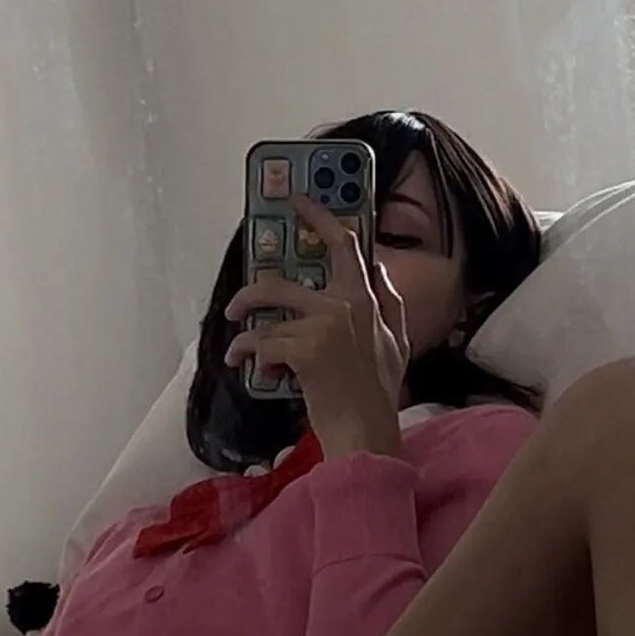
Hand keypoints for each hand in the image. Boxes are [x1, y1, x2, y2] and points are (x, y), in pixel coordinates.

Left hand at [224, 194, 408, 459]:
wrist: (366, 433)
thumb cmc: (378, 394)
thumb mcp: (398, 342)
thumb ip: (390, 302)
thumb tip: (379, 268)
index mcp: (367, 299)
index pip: (345, 246)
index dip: (319, 217)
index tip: (297, 201)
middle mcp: (346, 304)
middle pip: (279, 283)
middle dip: (249, 295)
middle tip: (236, 308)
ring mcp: (324, 325)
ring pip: (265, 316)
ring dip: (245, 335)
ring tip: (238, 349)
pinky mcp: (305, 349)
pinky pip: (263, 345)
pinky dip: (253, 359)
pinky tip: (260, 372)